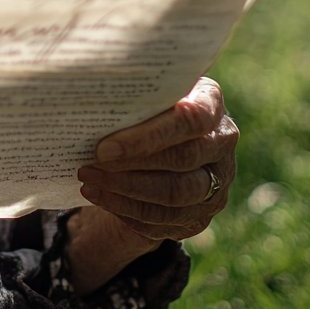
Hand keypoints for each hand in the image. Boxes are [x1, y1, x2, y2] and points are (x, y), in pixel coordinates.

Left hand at [76, 76, 237, 245]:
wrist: (169, 138)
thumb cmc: (150, 104)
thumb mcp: (149, 89)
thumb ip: (134, 90)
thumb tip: (88, 88)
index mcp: (211, 103)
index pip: (191, 119)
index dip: (150, 136)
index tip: (107, 145)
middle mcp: (222, 144)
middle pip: (183, 160)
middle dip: (131, 165)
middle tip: (90, 164)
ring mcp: (216, 184)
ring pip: (175, 196)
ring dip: (125, 191)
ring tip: (88, 180)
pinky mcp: (200, 216)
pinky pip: (165, 220)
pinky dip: (128, 211)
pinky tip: (100, 197)